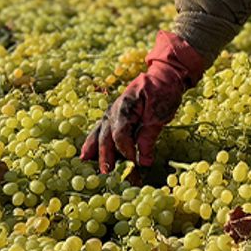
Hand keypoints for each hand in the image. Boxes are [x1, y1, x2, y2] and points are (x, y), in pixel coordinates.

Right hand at [81, 31, 206, 171]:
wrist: (163, 76)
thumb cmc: (164, 93)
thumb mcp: (160, 114)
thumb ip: (149, 136)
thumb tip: (144, 162)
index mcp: (125, 106)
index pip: (121, 133)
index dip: (126, 151)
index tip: (135, 165)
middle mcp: (114, 109)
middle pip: (106, 136)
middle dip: (106, 156)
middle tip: (107, 174)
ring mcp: (111, 112)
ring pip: (99, 133)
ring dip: (95, 151)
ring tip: (87, 165)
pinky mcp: (113, 117)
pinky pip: (100, 131)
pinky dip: (93, 143)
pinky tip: (86, 156)